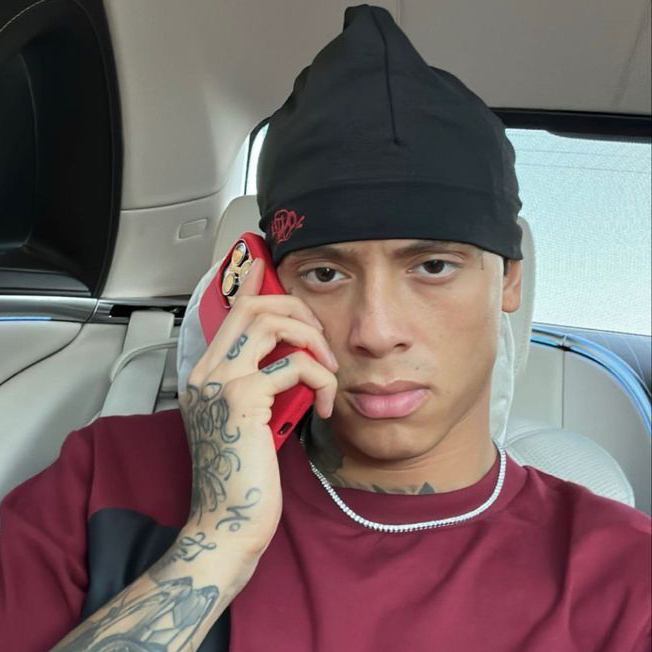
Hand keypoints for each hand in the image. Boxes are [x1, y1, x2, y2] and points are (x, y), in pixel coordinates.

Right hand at [179, 257, 338, 556]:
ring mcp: (220, 382)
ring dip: (311, 338)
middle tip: (320, 335)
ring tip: (327, 369)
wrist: (229, 522)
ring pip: (270, 323)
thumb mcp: (253, 420)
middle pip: (251, 306)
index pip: (230, 314)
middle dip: (295, 309)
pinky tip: (325, 408)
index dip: (256, 288)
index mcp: (206, 375)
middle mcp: (206, 372)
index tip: (275, 275)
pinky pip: (295, 365)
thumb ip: (263, 386)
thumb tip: (294, 360)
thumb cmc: (244, 476)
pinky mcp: (243, 399)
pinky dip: (321, 380)